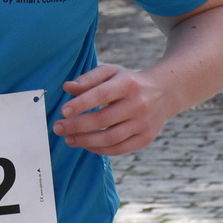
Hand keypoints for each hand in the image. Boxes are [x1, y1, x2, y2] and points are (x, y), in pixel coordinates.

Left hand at [52, 63, 173, 155]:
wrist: (164, 93)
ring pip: (111, 137)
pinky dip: (100, 149)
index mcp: (128, 84)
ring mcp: (144, 123)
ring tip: (68, 139)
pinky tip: (86, 145)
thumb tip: (67, 87)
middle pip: (104, 119)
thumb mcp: (111, 72)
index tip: (63, 111)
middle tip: (58, 128)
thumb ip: (88, 79)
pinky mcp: (146, 138)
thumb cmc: (129, 82)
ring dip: (86, 141)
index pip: (101, 94)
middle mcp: (138, 104)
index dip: (81, 104)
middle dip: (77, 126)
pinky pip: (120, 148)